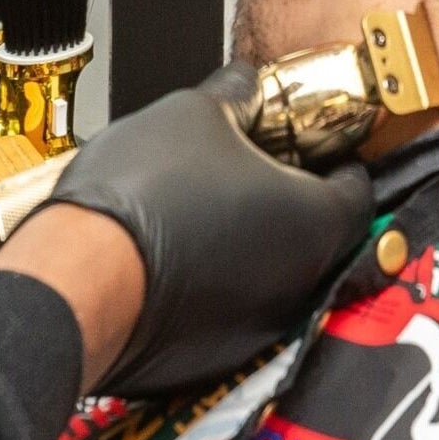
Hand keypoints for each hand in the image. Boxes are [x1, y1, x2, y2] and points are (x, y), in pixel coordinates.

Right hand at [37, 67, 373, 397]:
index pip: (357, 189)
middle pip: (317, 232)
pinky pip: (233, 304)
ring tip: (211, 200)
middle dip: (291, 196)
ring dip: (253, 238)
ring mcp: (259, 326)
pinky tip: (182, 245)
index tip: (321, 147)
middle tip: (260, 164)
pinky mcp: (216, 355)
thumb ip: (236, 97)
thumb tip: (245, 85)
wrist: (80, 282)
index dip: (338, 158)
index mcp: (313, 222)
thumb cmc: (143, 200)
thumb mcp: (194, 113)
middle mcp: (300, 283)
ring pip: (274, 271)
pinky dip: (220, 276)